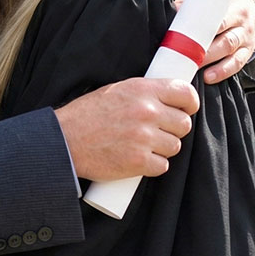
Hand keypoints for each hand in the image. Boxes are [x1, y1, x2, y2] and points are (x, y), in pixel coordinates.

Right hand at [54, 77, 197, 180]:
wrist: (65, 140)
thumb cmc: (87, 115)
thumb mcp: (116, 90)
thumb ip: (143, 94)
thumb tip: (170, 100)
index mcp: (141, 89)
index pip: (185, 93)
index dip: (190, 104)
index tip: (185, 110)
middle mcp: (146, 111)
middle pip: (184, 124)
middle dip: (173, 130)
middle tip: (157, 132)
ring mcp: (143, 137)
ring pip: (175, 146)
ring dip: (162, 148)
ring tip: (143, 146)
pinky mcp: (139, 161)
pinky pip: (162, 166)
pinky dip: (152, 165)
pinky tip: (138, 159)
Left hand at [168, 0, 254, 84]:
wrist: (248, 10)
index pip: (213, 3)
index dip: (194, 6)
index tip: (175, 8)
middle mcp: (241, 17)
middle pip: (221, 29)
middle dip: (200, 38)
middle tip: (178, 44)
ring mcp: (244, 36)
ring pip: (227, 47)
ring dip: (209, 57)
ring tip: (190, 63)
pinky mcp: (246, 52)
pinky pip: (235, 64)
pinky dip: (222, 72)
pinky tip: (206, 78)